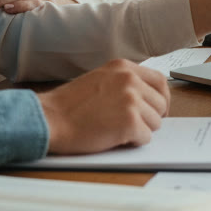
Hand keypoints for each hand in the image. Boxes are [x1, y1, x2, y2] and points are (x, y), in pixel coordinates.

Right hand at [36, 59, 170, 153]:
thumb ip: (124, 83)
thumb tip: (147, 98)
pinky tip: (115, 138)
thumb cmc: (68, 105)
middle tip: (134, 125)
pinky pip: (146, 138)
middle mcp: (130, 80)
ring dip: (141, 130)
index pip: (160, 81)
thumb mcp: (100, 80)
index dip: (161, 98)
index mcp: (123, 67)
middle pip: (160, 103)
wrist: (50, 119)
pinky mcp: (129, 122)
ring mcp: (131, 100)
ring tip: (118, 130)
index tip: (157, 109)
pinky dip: (133, 142)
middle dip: (150, 118)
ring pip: (156, 122)